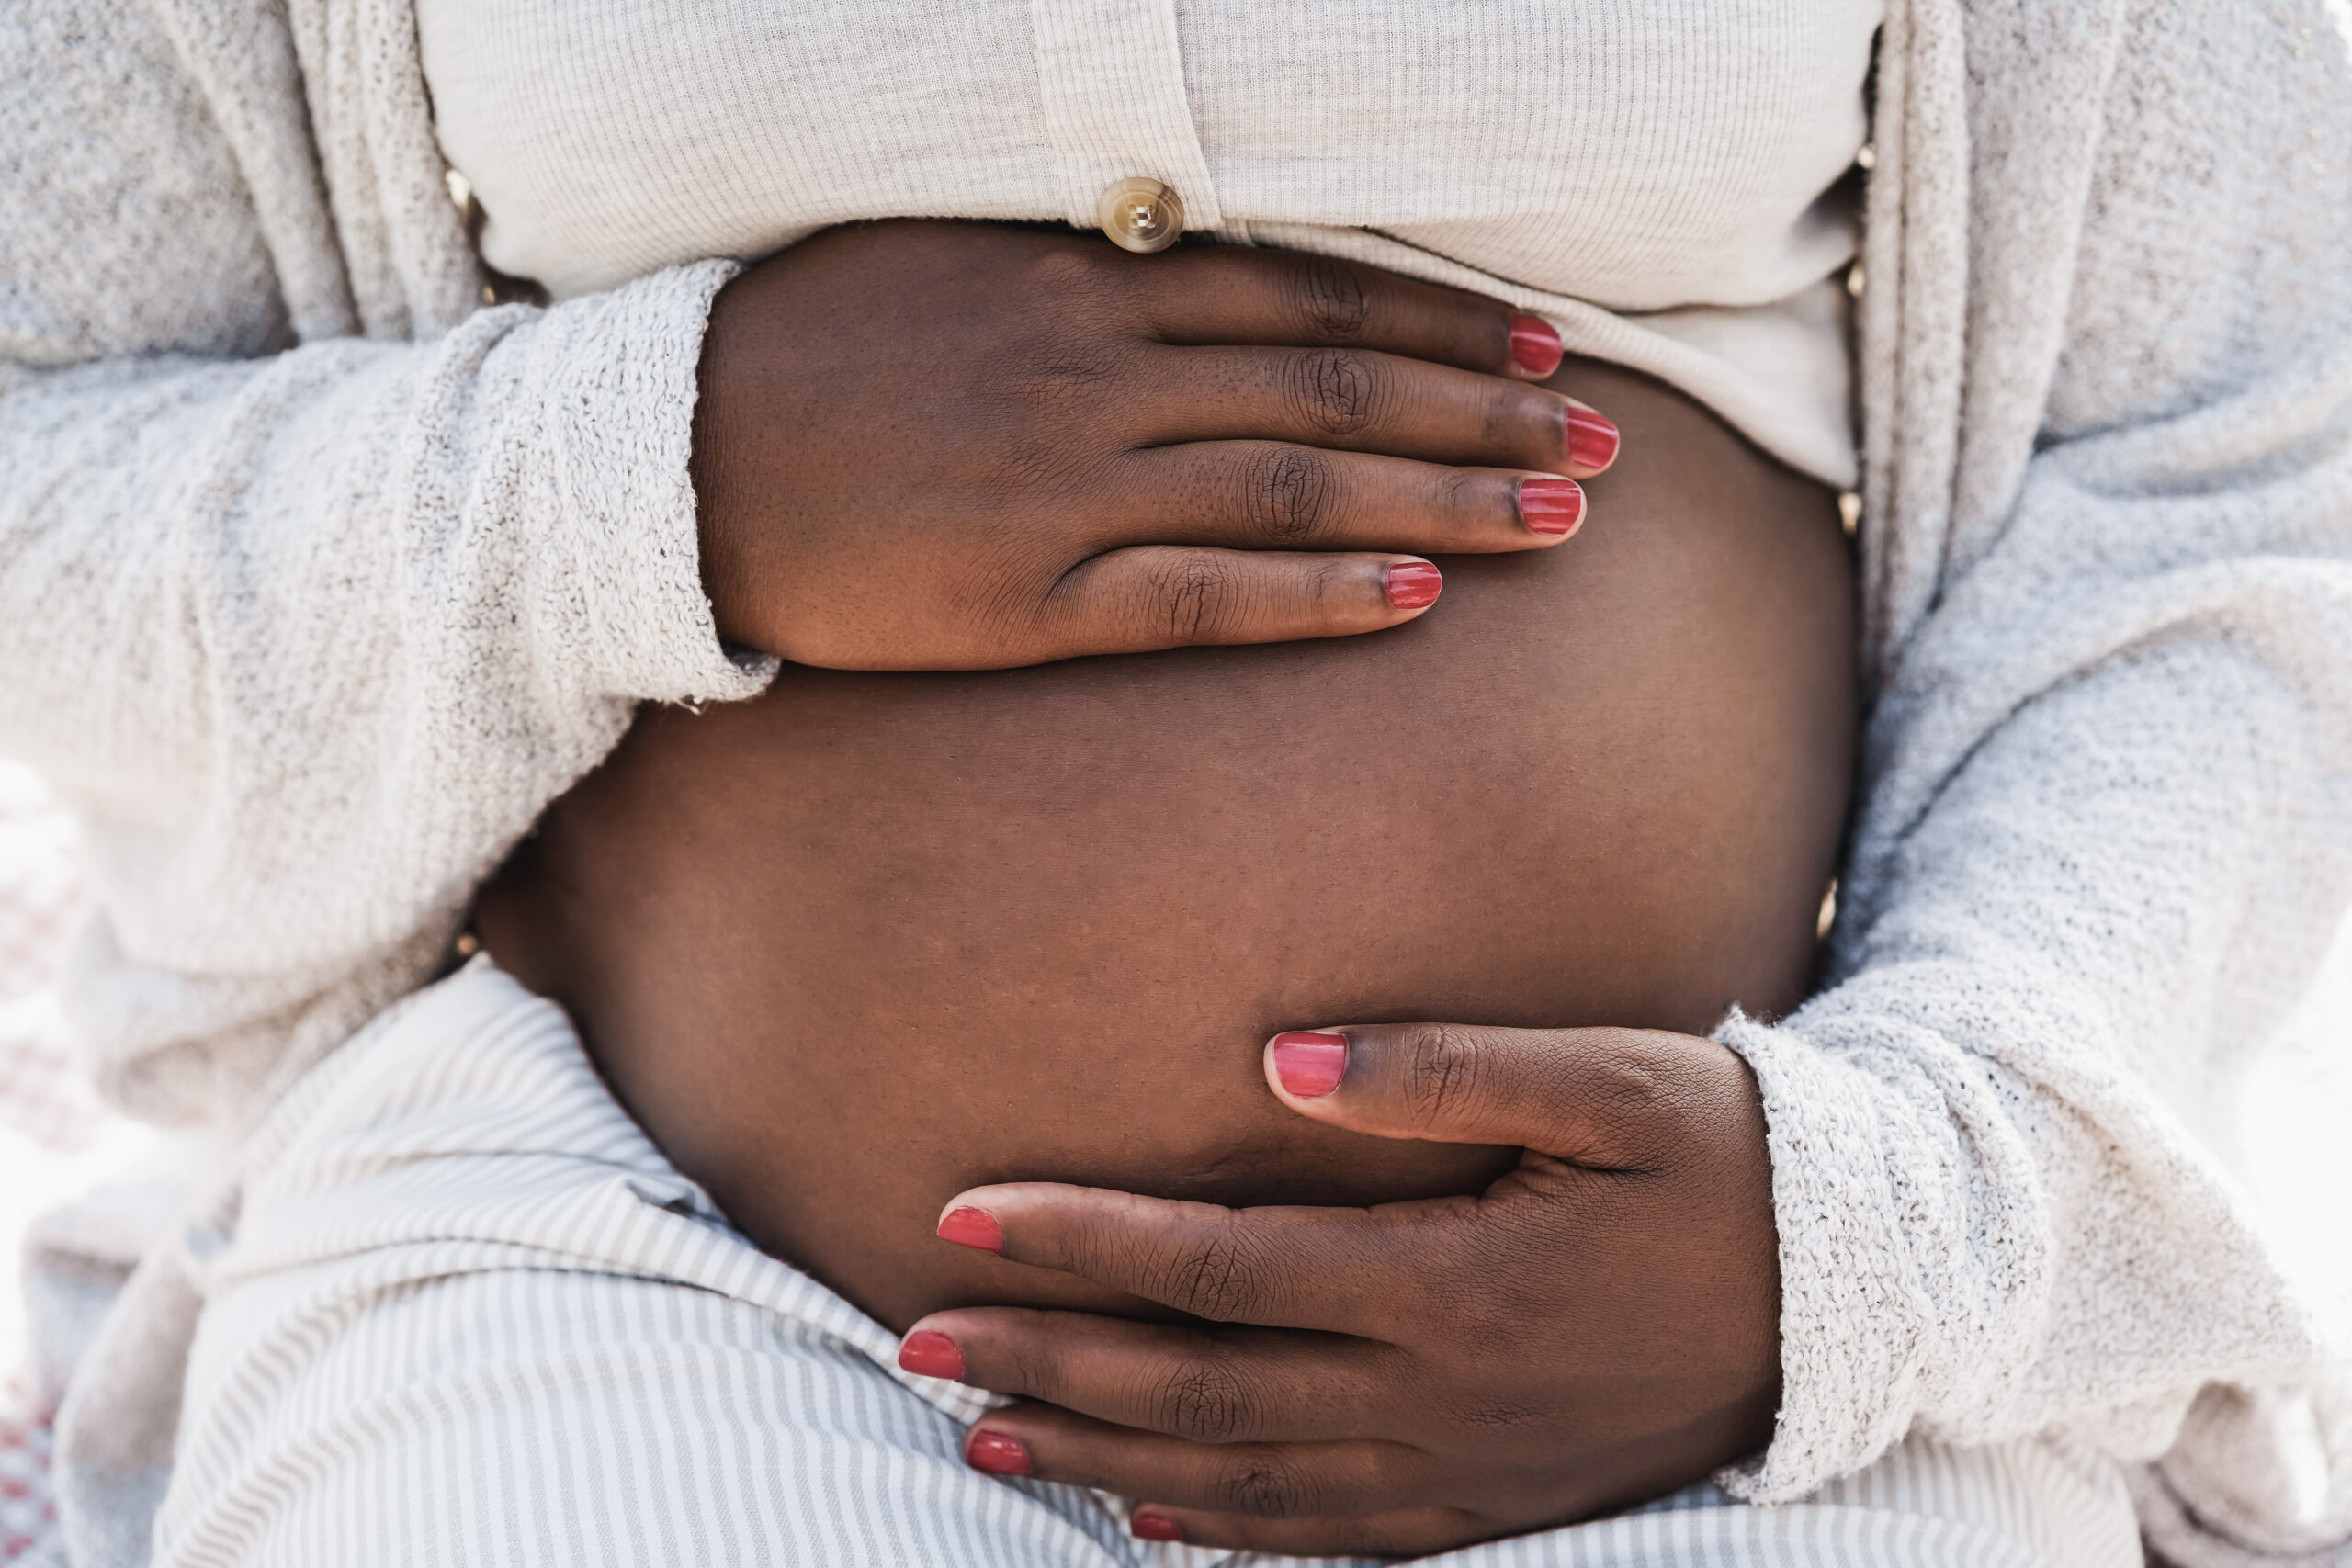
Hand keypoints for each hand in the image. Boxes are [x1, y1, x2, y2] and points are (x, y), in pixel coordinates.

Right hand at [691, 221, 1618, 667]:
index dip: (1446, 322)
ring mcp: (1074, 489)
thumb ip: (1086, 268)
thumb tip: (1196, 261)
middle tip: (1609, 440)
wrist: (668, 460)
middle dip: (1490, 411)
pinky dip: (1319, 590)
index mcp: (1088, 284)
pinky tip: (1417, 593)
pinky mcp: (1034, 598)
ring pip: (1302, 484)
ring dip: (1447, 496)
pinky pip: (1207, 597)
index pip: (1314, 297)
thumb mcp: (951, 260)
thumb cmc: (808, 350)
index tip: (1551, 346)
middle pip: (1340, 387)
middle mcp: (1104, 375)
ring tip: (1566, 516)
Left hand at [898, 1023, 1780, 1555]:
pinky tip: (1136, 1516)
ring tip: (979, 1423)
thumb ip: (1442, 1070)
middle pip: (1197, 1389)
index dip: (1080, 1242)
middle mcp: (1439, 1395)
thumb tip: (1277, 1065)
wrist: (1858, 1295)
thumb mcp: (1610, 1080)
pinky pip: (1325, 1538)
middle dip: (1047, 1359)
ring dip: (1099, 1453)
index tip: (961, 1213)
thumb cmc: (1727, 1156)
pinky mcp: (1491, 1504)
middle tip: (911, 1337)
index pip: (1218, 1268)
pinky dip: (1216, 1532)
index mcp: (1455, 1282)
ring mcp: (1463, 1469)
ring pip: (1238, 1481)